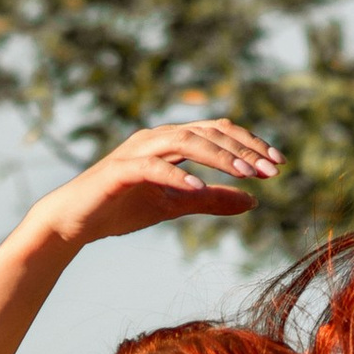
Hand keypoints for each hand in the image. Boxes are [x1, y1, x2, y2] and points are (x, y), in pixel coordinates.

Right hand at [27, 117, 280, 250]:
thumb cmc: (121, 209)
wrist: (74, 222)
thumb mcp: (175, 206)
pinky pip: (152, 168)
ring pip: (185, 141)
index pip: (218, 133)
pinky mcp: (119, 171)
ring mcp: (137, 151)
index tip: (279, 164)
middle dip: (244, 149)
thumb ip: (211, 200)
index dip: (251, 145)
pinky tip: (199, 187)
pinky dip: (177, 175)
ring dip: (219, 156)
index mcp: (171, 142)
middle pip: (208, 131)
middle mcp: (156, 137)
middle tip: (273, 170)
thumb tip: (253, 201)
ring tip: (246, 174)